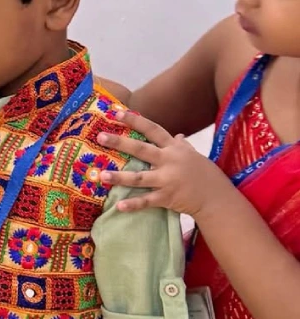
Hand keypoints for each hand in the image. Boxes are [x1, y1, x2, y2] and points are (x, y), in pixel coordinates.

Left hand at [96, 111, 231, 217]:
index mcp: (174, 148)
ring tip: (101, 175)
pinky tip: (119, 206)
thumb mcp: (194, 155)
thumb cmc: (204, 174)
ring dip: (120, 177)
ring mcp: (168, 180)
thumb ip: (182, 145)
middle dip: (120, 142)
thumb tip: (177, 135)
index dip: (135, 120)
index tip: (117, 113)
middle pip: (141, 149)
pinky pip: (147, 201)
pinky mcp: (167, 197)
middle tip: (100, 137)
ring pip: (139, 178)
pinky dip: (133, 204)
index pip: (153, 130)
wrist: (217, 197)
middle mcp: (169, 161)